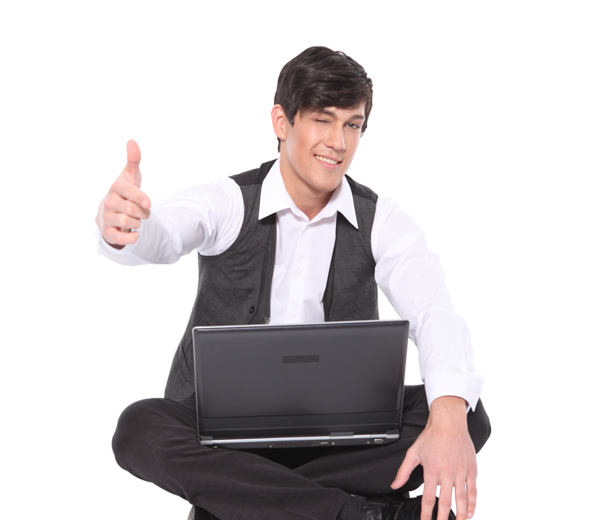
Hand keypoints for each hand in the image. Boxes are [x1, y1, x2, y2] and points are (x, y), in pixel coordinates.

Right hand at [95, 139, 151, 248]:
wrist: (111, 213)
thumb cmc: (124, 192)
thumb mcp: (130, 176)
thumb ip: (133, 160)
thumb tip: (132, 141)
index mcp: (116, 187)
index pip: (128, 191)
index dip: (140, 198)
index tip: (149, 204)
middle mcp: (109, 201)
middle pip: (131, 209)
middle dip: (144, 213)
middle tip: (145, 212)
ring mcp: (107, 217)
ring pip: (127, 223)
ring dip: (139, 224)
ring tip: (137, 221)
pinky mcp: (107, 232)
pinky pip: (119, 238)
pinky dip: (131, 239)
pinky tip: (136, 235)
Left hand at [391, 396, 477, 519]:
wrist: (449, 422)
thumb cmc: (431, 437)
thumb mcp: (413, 452)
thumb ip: (404, 471)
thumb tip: (395, 485)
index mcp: (432, 470)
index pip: (428, 497)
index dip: (426, 513)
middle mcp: (447, 472)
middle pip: (446, 502)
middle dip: (443, 517)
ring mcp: (460, 471)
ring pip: (462, 498)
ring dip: (460, 514)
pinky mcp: (470, 469)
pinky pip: (472, 490)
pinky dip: (472, 503)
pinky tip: (469, 513)